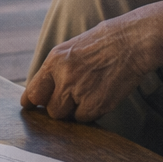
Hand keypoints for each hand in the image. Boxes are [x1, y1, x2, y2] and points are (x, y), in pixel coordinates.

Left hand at [21, 15, 147, 123]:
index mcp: (55, 60)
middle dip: (59, 107)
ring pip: (66, 116)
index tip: (30, 107)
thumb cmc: (104, 43)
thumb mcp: (71, 49)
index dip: (31, 102)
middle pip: (50, 108)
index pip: (33, 90)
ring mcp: (80, 91)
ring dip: (74, 111)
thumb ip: (56, 70)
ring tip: (89, 94)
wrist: (131, 42)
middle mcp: (64, 77)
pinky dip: (92, 112)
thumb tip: (44, 90)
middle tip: (72, 98)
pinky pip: (85, 118)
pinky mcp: (96, 104)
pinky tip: (101, 96)